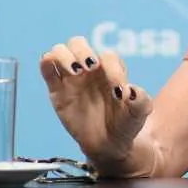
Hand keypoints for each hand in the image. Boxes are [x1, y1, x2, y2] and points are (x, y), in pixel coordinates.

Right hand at [39, 35, 152, 165]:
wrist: (109, 144)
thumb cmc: (126, 123)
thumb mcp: (139, 114)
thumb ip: (141, 101)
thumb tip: (131, 91)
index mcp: (111, 69)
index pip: (108, 57)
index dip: (113, 68)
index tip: (118, 90)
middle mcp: (90, 69)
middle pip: (78, 43)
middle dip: (82, 51)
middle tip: (89, 67)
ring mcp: (71, 78)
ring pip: (60, 51)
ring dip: (64, 55)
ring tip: (75, 71)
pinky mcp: (56, 90)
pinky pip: (47, 69)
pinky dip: (46, 62)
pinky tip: (52, 66)